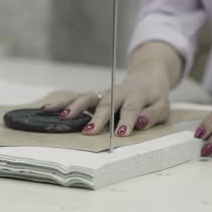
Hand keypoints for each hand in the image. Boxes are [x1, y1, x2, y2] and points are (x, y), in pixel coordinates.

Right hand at [41, 71, 170, 135]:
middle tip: (90, 131)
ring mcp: (104, 93)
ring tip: (63, 117)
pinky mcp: (95, 96)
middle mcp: (118, 92)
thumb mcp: (163, 107)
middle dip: (98, 118)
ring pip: (87, 97)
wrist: (147, 78)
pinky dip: (63, 103)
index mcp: (137, 95)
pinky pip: (78, 98)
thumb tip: (139, 123)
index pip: (131, 108)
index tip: (121, 133)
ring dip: (75, 107)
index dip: (126, 120)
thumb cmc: (155, 97)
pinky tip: (48, 108)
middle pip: (106, 103)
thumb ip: (152, 115)